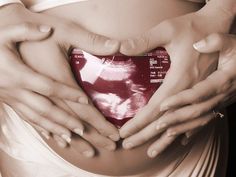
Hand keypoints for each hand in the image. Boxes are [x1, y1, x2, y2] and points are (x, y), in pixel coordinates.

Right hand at [16, 6, 119, 154]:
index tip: (89, 105)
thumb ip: (31, 28)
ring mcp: (13, 99)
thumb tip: (47, 28)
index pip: (52, 87)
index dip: (70, 96)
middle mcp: (17, 90)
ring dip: (59, 130)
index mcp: (22, 73)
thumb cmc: (2, 35)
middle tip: (91, 135)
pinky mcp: (12, 101)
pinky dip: (44, 130)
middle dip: (72, 124)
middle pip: (49, 111)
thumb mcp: (14, 27)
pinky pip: (29, 120)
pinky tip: (56, 137)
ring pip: (40, 119)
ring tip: (77, 140)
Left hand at [119, 5, 232, 157]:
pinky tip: (180, 139)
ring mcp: (204, 95)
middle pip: (167, 122)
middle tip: (128, 145)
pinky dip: (187, 131)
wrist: (219, 25)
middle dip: (146, 135)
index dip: (139, 122)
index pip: (156, 108)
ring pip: (183, 125)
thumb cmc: (195, 26)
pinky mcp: (209, 94)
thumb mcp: (169, 29)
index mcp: (182, 78)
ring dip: (166, 139)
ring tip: (151, 151)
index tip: (124, 133)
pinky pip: (199, 119)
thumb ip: (145, 40)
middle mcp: (193, 91)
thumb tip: (121, 48)